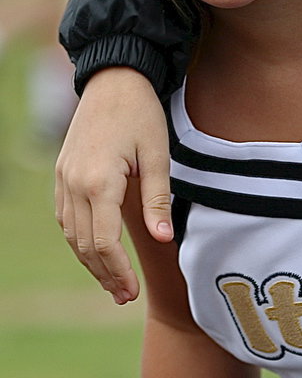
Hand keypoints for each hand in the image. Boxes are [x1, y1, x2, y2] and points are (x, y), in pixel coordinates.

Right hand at [55, 67, 172, 304]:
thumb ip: (158, 199)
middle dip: (104, 273)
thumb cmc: (142, 115)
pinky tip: (97, 251)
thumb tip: (163, 240)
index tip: (132, 291)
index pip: (105, 241)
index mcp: (99, 181)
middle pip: (85, 244)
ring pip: (72, 234)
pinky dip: (80, 239)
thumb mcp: (157, 155)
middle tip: (124, 296)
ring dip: (90, 261)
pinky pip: (67, 217)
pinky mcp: (62, 174)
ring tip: (112, 282)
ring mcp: (63, 179)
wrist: (113, 81)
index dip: (118, 270)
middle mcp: (74, 184)